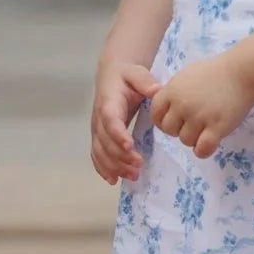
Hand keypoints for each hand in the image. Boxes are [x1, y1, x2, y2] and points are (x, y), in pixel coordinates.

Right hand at [90, 62, 159, 184]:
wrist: (112, 75)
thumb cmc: (127, 75)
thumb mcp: (137, 73)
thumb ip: (145, 81)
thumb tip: (156, 90)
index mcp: (109, 102)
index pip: (110, 120)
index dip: (117, 134)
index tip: (130, 146)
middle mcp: (99, 118)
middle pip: (105, 141)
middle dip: (120, 156)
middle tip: (139, 165)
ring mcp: (97, 129)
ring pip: (100, 151)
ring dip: (114, 166)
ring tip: (133, 176)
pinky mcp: (99, 136)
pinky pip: (97, 154)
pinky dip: (103, 168)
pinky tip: (113, 180)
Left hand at [150, 54, 253, 157]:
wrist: (242, 73)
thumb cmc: (215, 72)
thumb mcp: (186, 76)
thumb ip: (173, 91)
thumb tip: (164, 107)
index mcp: (172, 91)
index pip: (156, 115)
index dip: (164, 120)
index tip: (177, 119)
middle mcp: (182, 104)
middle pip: (169, 130)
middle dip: (180, 129)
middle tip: (194, 123)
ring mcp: (199, 116)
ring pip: (186, 141)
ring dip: (195, 138)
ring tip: (207, 128)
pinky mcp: (217, 127)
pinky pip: (202, 149)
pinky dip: (204, 150)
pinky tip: (211, 141)